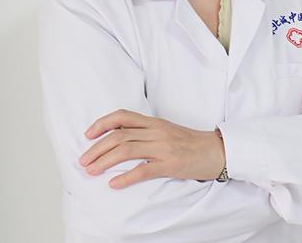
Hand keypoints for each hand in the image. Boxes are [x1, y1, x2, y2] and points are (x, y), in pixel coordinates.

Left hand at [78, 109, 225, 188]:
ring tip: (91, 171)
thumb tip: (122, 141)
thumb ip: (147, 133)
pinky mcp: (171, 163)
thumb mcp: (167, 132)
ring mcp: (163, 147)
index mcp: (154, 122)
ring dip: (104, 161)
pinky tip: (114, 184)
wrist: (219, 151)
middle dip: (96, 148)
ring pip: (126, 150)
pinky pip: (144, 170)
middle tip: (83, 161)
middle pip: (119, 135)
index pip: (122, 116)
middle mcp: (156, 131)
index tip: (87, 135)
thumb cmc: (192, 144)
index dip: (102, 123)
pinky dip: (126, 177)